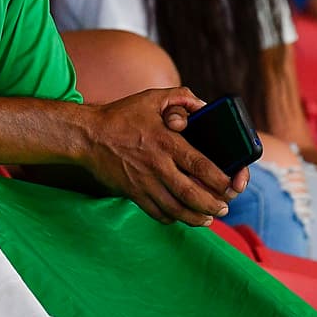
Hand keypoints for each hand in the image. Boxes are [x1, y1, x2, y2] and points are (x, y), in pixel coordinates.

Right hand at [81, 87, 243, 225]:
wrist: (86, 135)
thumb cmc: (121, 115)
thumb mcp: (151, 98)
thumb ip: (181, 97)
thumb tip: (204, 106)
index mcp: (165, 141)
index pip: (200, 165)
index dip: (220, 180)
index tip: (231, 185)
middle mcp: (156, 164)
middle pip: (191, 193)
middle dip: (212, 204)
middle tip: (224, 207)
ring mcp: (143, 181)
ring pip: (175, 208)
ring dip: (195, 217)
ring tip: (208, 218)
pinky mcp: (131, 192)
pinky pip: (155, 212)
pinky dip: (170, 218)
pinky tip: (179, 216)